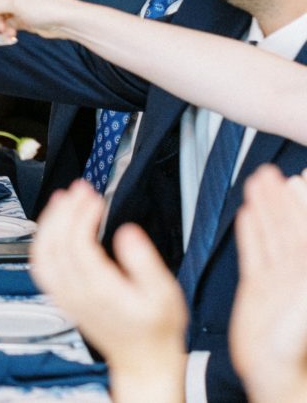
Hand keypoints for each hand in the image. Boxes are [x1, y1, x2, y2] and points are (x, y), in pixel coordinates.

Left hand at [31, 181, 187, 391]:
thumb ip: (144, 262)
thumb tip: (127, 232)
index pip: (78, 245)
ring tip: (62, 198)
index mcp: (101, 291)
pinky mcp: (61, 298)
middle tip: (79, 189)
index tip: (94, 197)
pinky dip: (42, 241)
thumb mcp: (164, 293)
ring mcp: (65, 297)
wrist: (142, 360)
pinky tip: (52, 226)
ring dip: (50, 222)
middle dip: (65, 210)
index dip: (82, 216)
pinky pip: (40, 266)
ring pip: (43, 254)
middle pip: (57, 245)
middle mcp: (76, 294)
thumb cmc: (156, 328)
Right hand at [231, 166, 306, 402]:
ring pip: (272, 235)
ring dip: (266, 208)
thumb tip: (304, 237)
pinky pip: (255, 255)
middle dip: (283, 197)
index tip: (303, 175)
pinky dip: (251, 234)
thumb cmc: (295, 347)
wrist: (273, 376)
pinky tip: (247, 216)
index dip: (305, 202)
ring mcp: (279, 281)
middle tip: (272, 172)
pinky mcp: (260, 292)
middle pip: (292, 226)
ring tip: (258, 182)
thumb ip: (300, 265)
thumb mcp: (302, 296)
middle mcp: (299, 272)